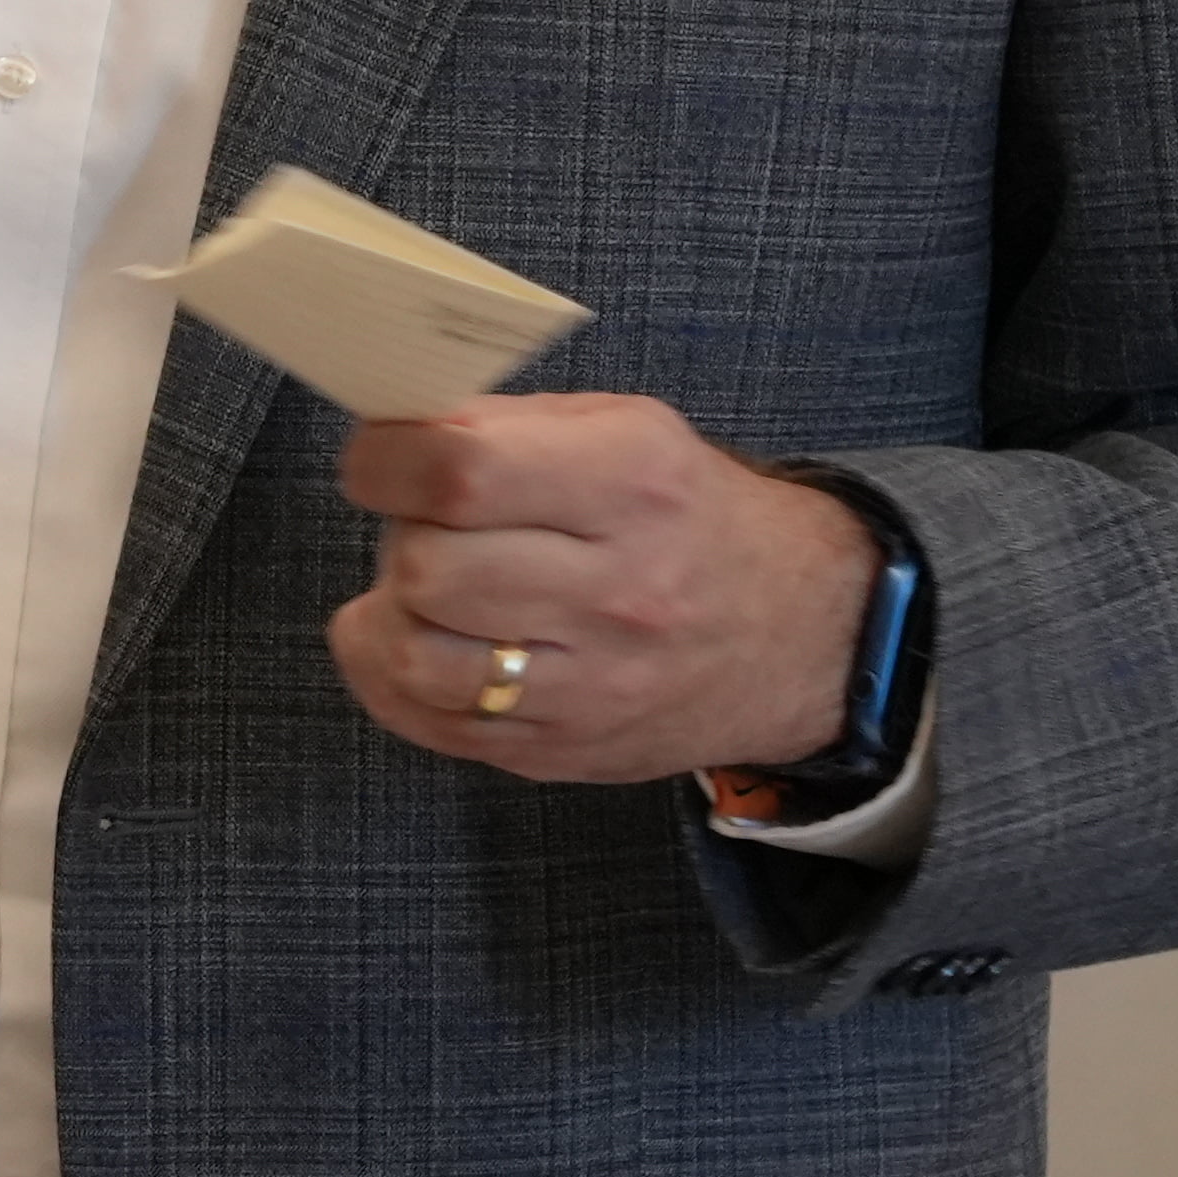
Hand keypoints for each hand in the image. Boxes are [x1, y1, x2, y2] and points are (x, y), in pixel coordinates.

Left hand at [324, 396, 877, 782]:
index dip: (387, 461)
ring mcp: (596, 684)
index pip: (461, 471)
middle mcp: (620, 589)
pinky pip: (434, 725)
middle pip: (430, 569)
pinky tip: (409, 644)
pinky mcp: (566, 750)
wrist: (800, 631)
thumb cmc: (685, 513)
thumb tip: (386, 432)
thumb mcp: (621, 430)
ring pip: (420, 659)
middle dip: (401, 538)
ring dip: (389, 618)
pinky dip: (393, 681)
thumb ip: (504, 426)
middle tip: (423, 527)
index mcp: (631, 480)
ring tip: (416, 592)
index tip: (377, 460)